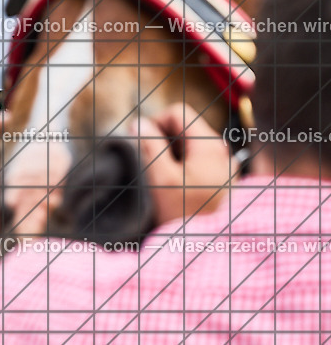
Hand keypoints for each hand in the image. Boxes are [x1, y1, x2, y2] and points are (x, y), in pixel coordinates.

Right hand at [135, 103, 236, 224]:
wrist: (207, 252)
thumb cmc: (183, 214)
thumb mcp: (160, 176)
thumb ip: (149, 143)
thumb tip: (139, 122)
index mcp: (210, 145)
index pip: (177, 112)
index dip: (155, 123)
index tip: (142, 145)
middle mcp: (222, 152)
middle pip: (184, 129)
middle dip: (162, 142)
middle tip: (149, 166)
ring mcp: (225, 168)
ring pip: (189, 148)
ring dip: (170, 157)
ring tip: (161, 181)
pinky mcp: (223, 184)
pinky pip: (197, 164)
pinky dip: (181, 170)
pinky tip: (174, 190)